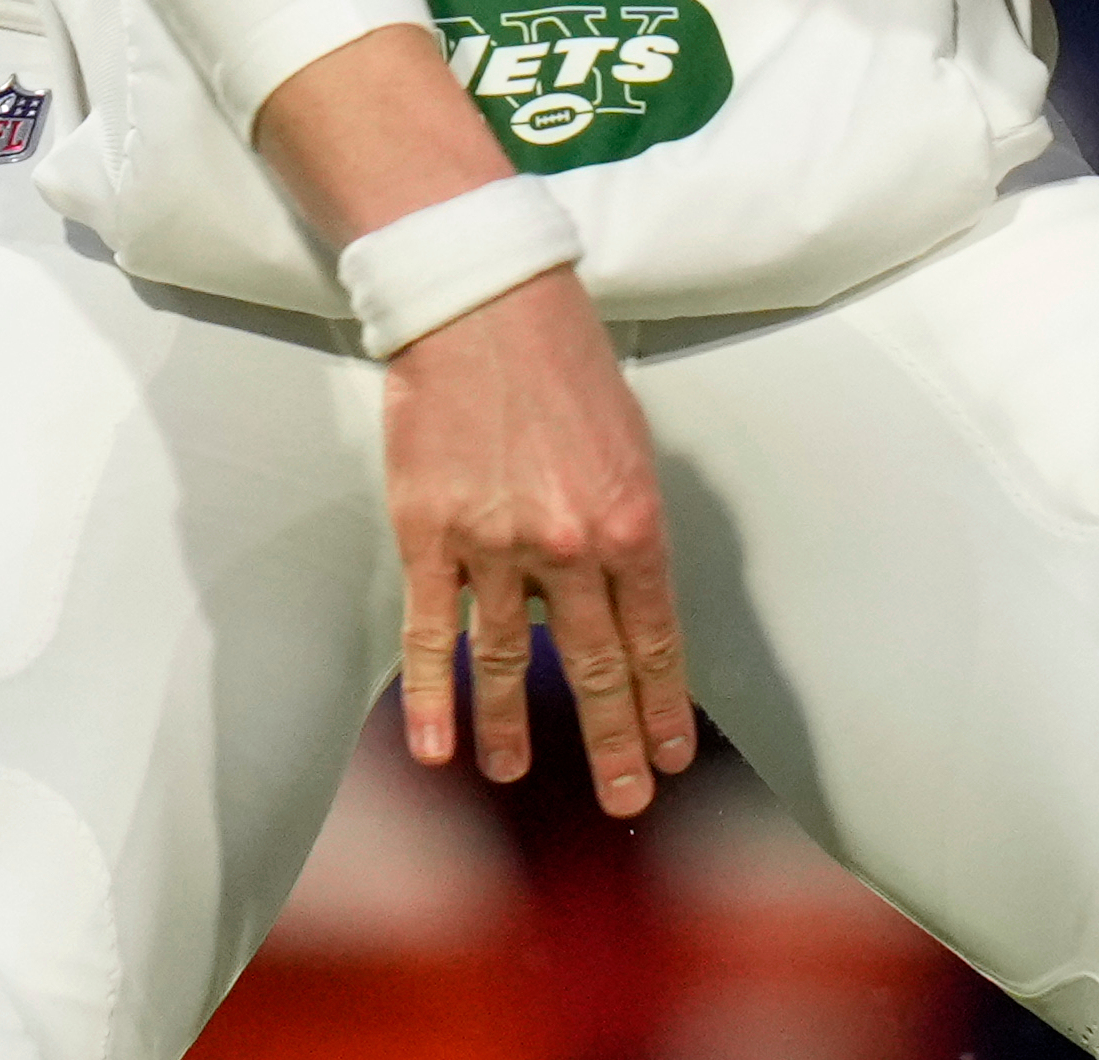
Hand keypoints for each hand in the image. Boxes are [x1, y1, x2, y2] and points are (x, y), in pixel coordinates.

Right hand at [385, 263, 697, 818]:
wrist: (483, 302)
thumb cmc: (564, 357)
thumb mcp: (629, 437)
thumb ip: (629, 521)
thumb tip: (628, 589)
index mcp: (631, 519)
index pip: (654, 639)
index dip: (662, 705)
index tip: (669, 753)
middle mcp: (569, 545)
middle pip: (593, 667)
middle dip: (613, 741)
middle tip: (624, 797)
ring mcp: (494, 546)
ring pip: (507, 663)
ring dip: (515, 729)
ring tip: (519, 772)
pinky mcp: (429, 535)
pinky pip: (432, 634)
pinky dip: (433, 697)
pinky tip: (438, 746)